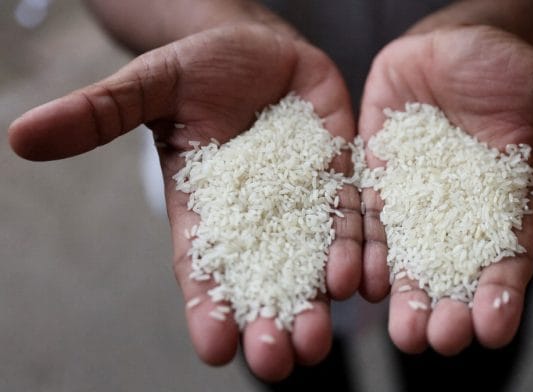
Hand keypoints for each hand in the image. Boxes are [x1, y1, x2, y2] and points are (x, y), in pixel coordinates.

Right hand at [9, 24, 359, 381]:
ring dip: (317, 300)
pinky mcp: (340, 173)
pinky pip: (352, 215)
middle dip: (269, 319)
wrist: (259, 46)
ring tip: (319, 338)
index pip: (203, 265)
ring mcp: (304, 196)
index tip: (213, 348)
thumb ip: (101, 113)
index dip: (206, 306)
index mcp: (206, 206)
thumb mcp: (152, 86)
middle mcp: (260, 214)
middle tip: (277, 362)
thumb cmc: (199, 66)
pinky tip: (359, 281)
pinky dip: (356, 247)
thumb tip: (20, 136)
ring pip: (313, 257)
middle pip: (264, 277)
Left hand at [359, 26, 532, 354]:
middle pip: (450, 272)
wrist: (446, 47)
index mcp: (504, 205)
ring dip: (401, 294)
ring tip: (400, 329)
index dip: (501, 295)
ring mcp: (410, 200)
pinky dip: (359, 251)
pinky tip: (356, 280)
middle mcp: (454, 214)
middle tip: (440, 340)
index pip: (506, 259)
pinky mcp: (373, 180)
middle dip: (445, 308)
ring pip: (403, 257)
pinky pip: (362, 222)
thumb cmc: (507, 66)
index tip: (494, 328)